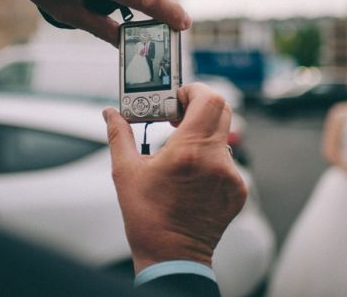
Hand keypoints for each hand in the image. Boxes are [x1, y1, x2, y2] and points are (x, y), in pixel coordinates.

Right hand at [103, 84, 247, 273]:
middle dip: (199, 107)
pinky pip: (227, 161)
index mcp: (189, 151)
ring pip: (222, 137)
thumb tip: (109, 113)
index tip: (177, 97)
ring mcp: (230, 176)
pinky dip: (210, 160)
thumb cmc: (147, 217)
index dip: (194, 91)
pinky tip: (191, 175)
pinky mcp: (237, 191)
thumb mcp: (125, 172)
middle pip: (221, 111)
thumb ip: (119, 135)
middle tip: (178, 116)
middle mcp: (216, 160)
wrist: (171, 257)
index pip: (208, 99)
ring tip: (180, 151)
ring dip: (203, 135)